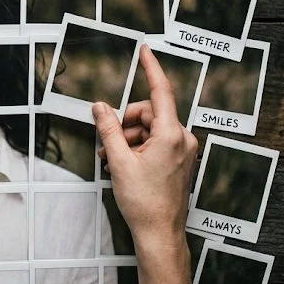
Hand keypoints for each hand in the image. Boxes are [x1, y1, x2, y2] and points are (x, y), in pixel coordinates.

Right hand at [91, 45, 198, 251]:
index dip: (151, 68)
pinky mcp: (181, 160)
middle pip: (149, 113)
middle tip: (109, 142)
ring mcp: (183, 150)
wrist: (159, 232)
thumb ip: (108, 130)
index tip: (145, 51)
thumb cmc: (143, 201)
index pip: (160, 92)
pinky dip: (139, 147)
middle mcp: (182, 138)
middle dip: (126, 123)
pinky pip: (157, 141)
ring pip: (151, 128)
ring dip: (130, 138)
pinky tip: (124, 163)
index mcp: (171, 135)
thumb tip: (100, 108)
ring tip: (112, 158)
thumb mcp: (118, 161)